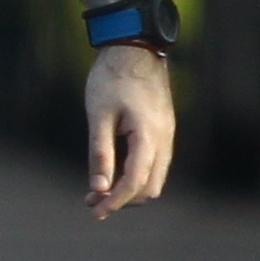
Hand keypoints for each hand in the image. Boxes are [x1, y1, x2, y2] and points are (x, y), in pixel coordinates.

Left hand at [83, 42, 174, 217]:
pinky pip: (155, 163)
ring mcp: (168, 135)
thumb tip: (97, 188)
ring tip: (98, 189)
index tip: (95, 212)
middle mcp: (165, 140)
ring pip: (155, 177)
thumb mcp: (98, 115)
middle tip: (91, 200)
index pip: (135, 182)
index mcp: (149, 136)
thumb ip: (99, 153)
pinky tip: (114, 171)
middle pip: (150, 187)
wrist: (135, 48)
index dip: (115, 201)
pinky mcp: (164, 130)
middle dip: (122, 199)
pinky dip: (136, 175)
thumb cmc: (111, 79)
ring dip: (129, 189)